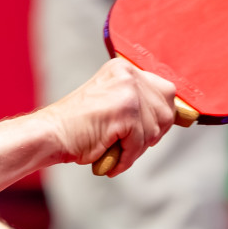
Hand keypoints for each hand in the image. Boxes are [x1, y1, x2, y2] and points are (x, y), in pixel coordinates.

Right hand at [45, 57, 176, 174]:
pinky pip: (140, 143)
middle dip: (152, 133)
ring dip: (137, 148)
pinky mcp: (125, 111)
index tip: (151, 131)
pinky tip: (111, 159)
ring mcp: (127, 91)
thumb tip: (177, 116)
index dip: (161, 116)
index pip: (166, 91)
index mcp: (124, 69)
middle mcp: (128, 74)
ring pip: (154, 130)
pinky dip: (127, 157)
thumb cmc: (78, 126)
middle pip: (166, 110)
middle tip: (129, 144)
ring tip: (115, 151)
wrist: (51, 134)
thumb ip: (137, 102)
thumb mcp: (111, 103)